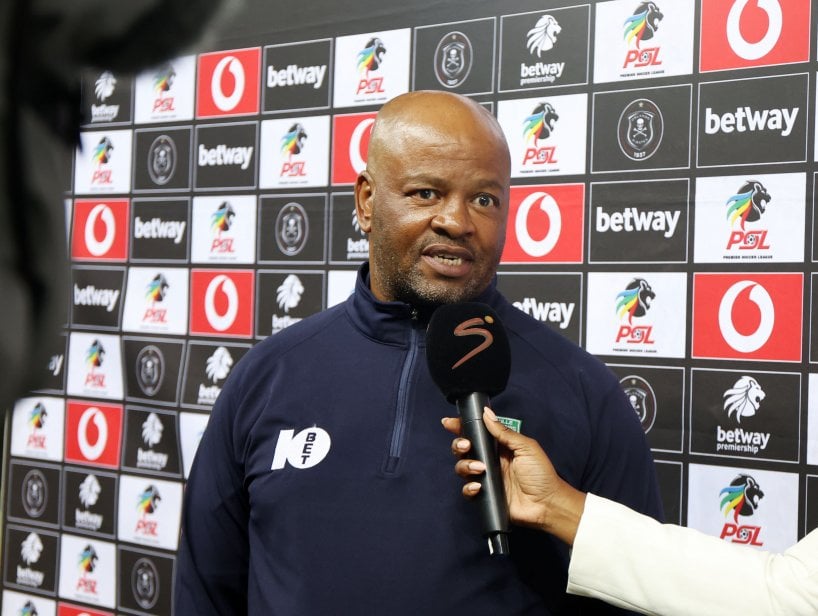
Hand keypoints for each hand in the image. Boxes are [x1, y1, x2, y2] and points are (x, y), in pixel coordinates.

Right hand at [442, 407, 585, 544]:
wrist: (547, 504)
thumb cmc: (541, 473)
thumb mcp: (526, 447)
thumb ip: (504, 432)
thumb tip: (486, 413)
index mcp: (499, 446)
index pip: (476, 433)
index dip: (460, 427)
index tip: (449, 422)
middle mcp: (489, 460)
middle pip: (463, 449)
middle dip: (459, 445)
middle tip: (466, 445)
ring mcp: (486, 478)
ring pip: (462, 468)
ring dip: (465, 465)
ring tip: (481, 468)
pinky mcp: (485, 495)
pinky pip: (467, 490)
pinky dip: (468, 487)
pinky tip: (478, 486)